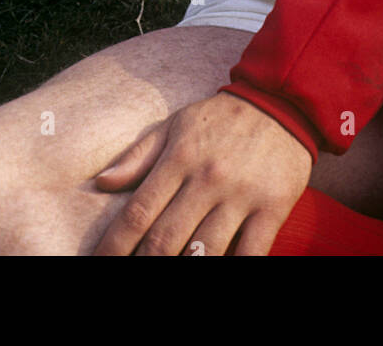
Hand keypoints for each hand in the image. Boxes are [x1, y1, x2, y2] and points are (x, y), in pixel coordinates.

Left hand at [91, 91, 312, 255]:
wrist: (283, 102)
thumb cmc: (222, 119)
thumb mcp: (177, 124)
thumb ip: (139, 154)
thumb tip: (102, 182)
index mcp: (180, 158)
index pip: (137, 213)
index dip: (114, 246)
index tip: (100, 262)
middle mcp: (207, 178)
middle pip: (165, 240)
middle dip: (144, 264)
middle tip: (130, 276)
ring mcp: (241, 195)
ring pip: (204, 253)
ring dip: (183, 271)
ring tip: (168, 280)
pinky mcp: (272, 207)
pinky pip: (250, 254)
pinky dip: (233, 269)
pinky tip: (217, 271)